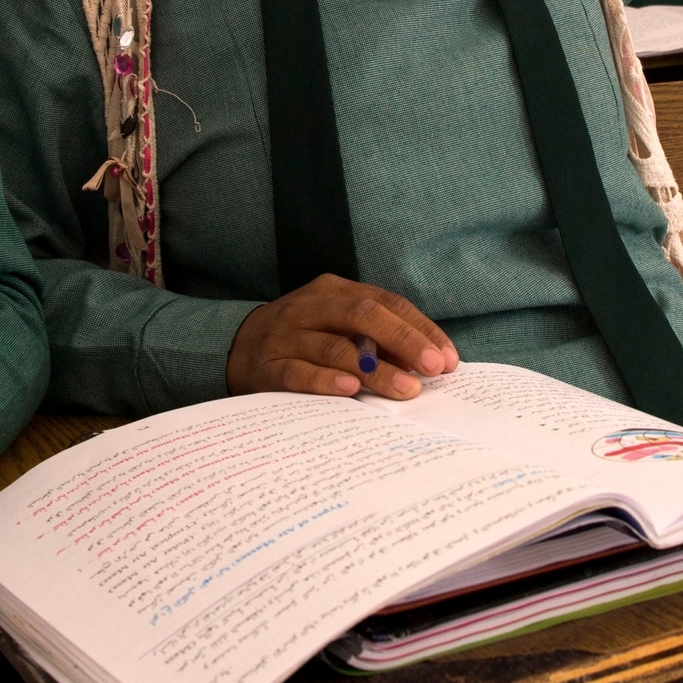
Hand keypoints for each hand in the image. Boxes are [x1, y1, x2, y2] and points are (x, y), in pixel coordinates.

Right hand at [227, 274, 457, 399]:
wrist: (234, 348)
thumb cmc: (303, 339)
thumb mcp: (338, 328)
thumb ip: (376, 341)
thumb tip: (427, 363)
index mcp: (334, 291)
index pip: (386, 303)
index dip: (420, 329)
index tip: (448, 359)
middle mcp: (311, 307)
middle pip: (363, 315)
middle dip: (404, 341)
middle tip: (433, 369)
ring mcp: (286, 335)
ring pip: (335, 347)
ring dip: (375, 370)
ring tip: (405, 390)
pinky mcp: (266, 366)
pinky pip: (297, 372)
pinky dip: (325, 381)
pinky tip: (350, 391)